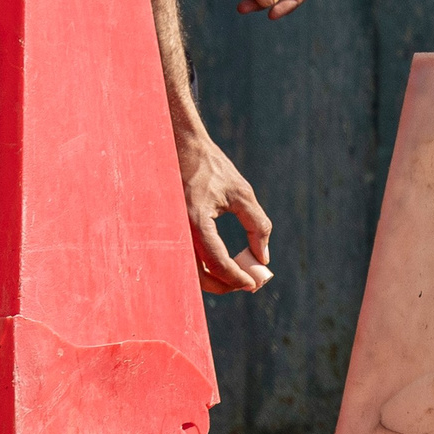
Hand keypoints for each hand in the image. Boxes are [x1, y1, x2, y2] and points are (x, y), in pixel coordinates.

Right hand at [178, 128, 272, 293]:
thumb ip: (257, 225)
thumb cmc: (213, 168)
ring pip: (190, 270)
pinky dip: (202, 266)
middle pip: (200, 274)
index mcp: (196, 222)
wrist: (181, 148)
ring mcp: (171, 232)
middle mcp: (179, 231)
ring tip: (237, 275)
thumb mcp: (242, 194)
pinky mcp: (170, 230)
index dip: (237, 277)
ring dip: (213, 278)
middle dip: (224, 284)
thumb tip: (262, 257)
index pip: (218, 262)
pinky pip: (185, 257)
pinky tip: (220, 264)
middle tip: (246, 284)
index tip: (253, 284)